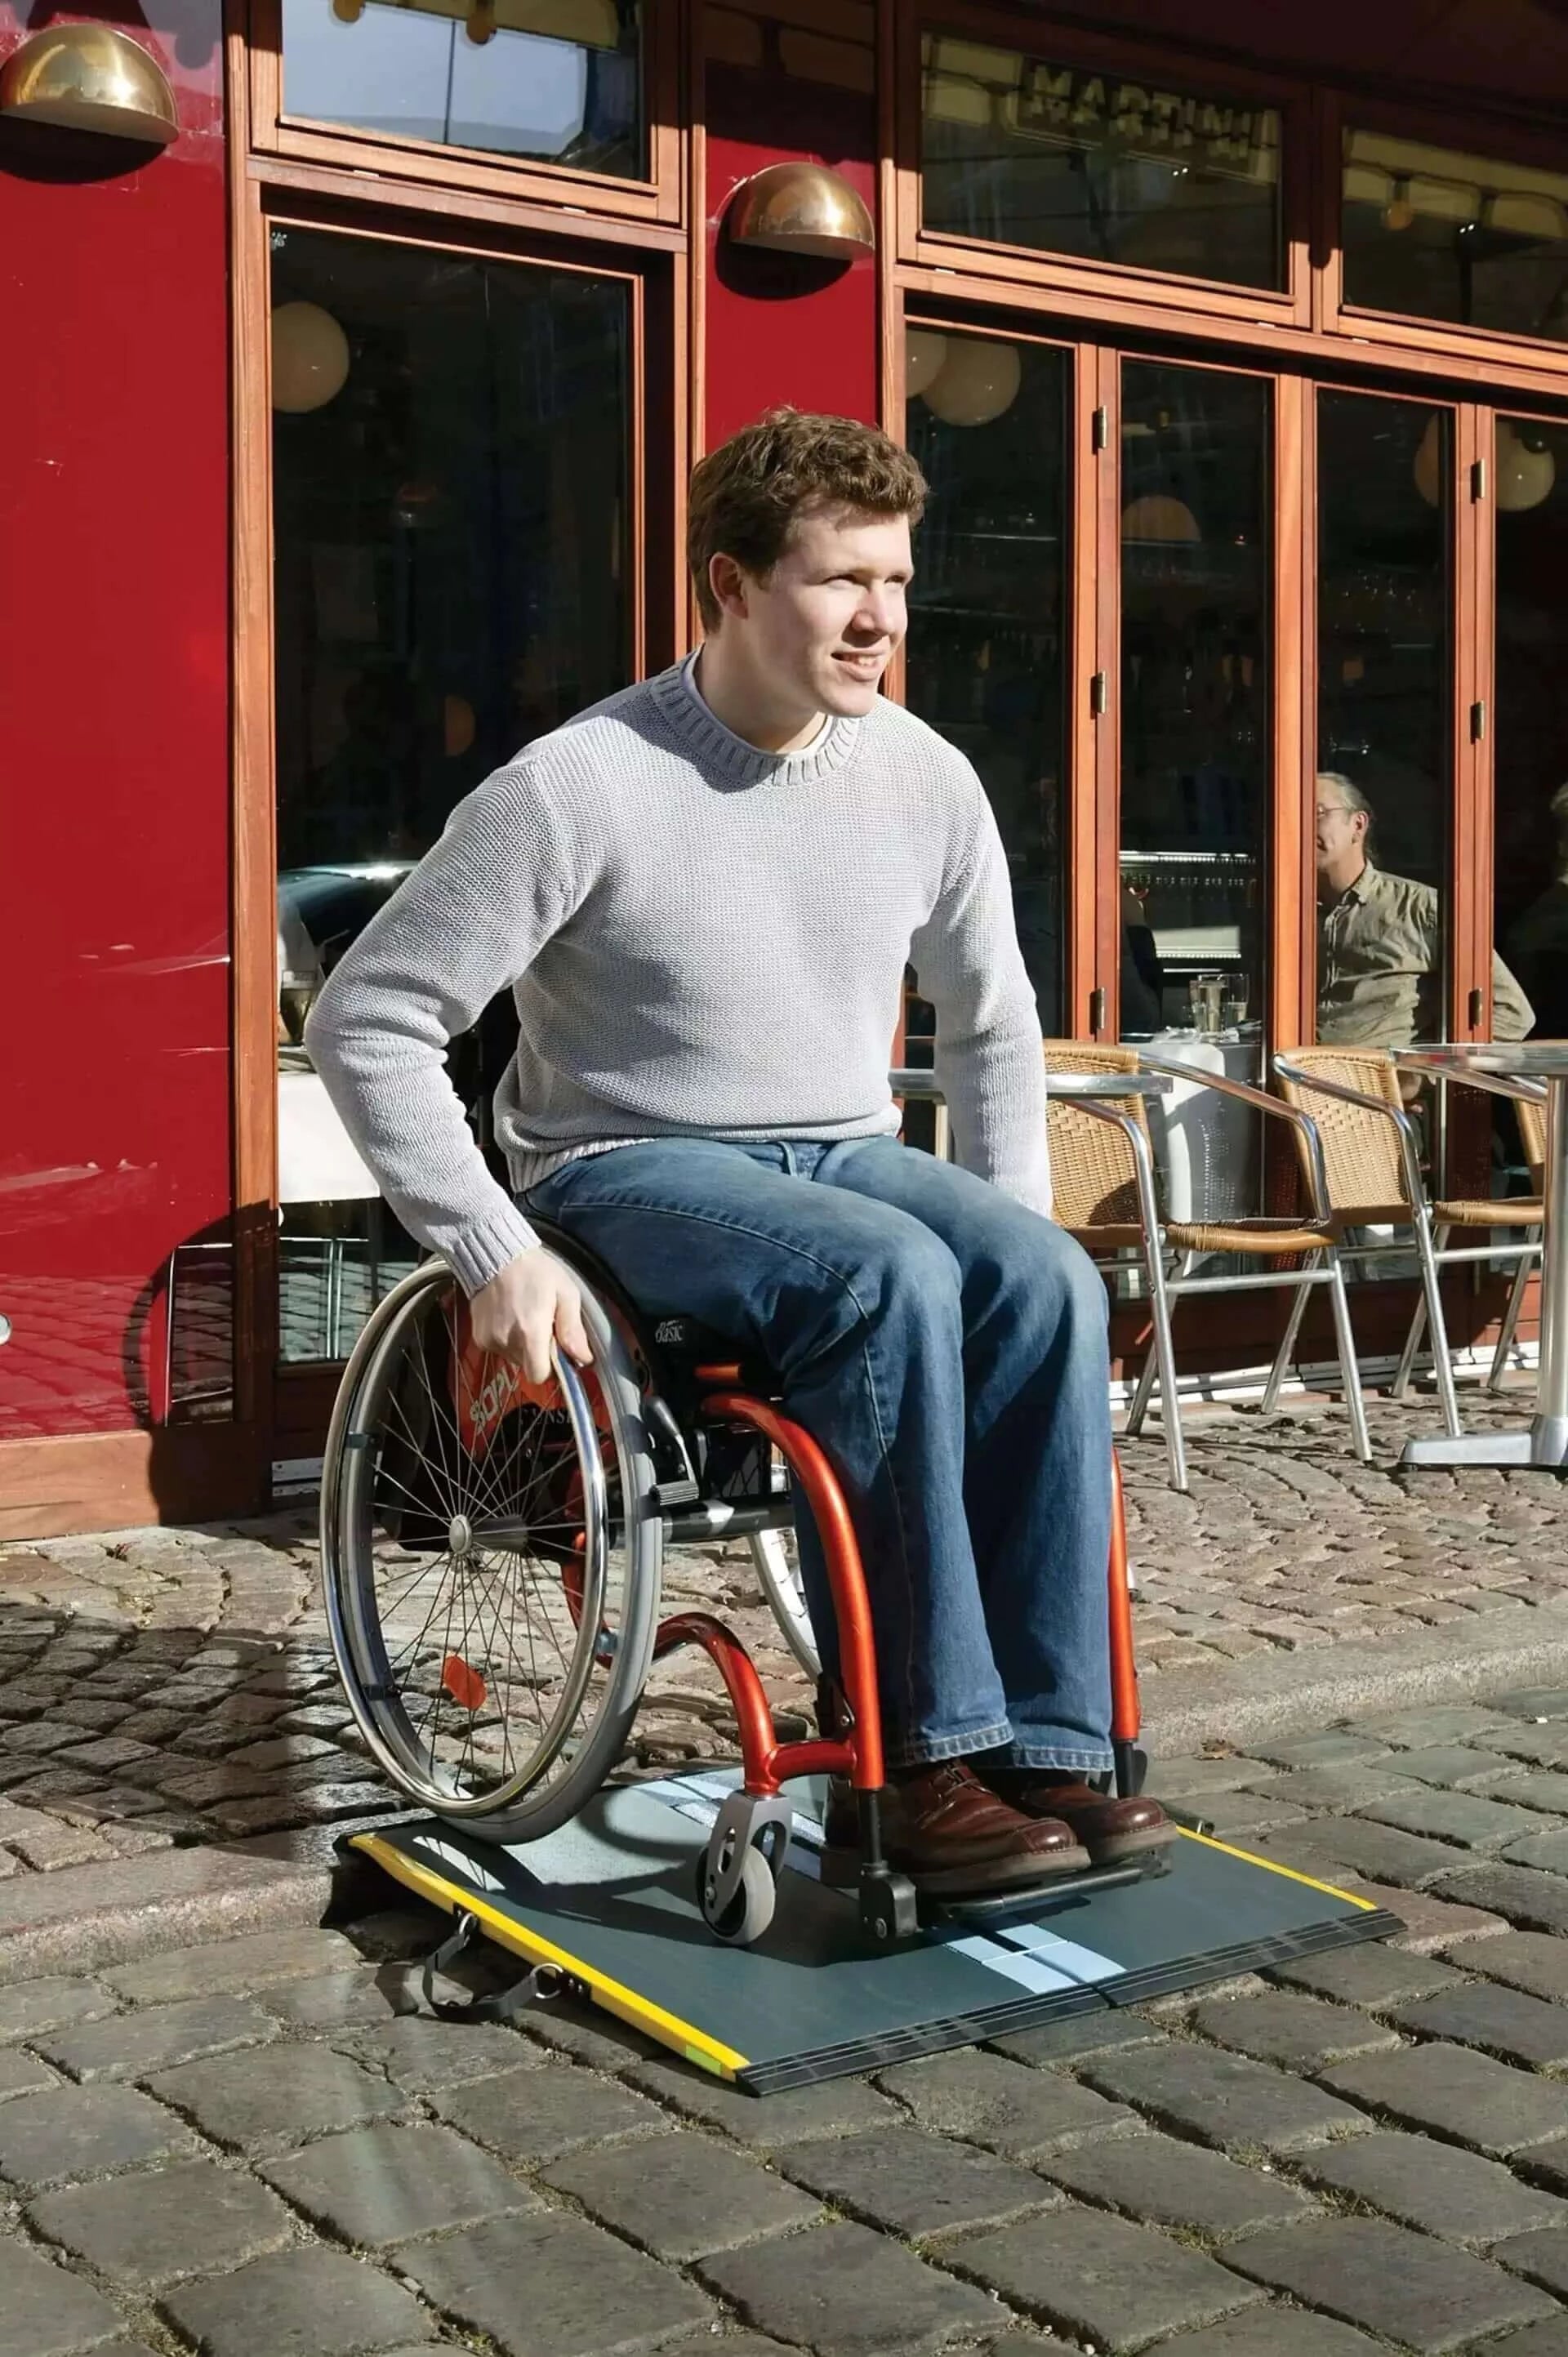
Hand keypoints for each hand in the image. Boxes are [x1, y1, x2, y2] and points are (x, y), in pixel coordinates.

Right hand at [468, 1249, 591, 1386]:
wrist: (496, 1254)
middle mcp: (507, 1341)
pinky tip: (509, 1317)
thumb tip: (584, 1359)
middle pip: (527, 1366)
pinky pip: (499, 1349)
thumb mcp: (565, 1293)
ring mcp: (489, 1340)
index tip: (556, 1350)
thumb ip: (573, 1329)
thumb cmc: (537, 1271)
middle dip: (538, 1353)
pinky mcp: (478, 1337)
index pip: (539, 1375)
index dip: (551, 1368)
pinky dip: (507, 1339)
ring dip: (523, 1346)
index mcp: (530, 1332)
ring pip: (514, 1358)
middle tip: (543, 1326)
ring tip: (524, 1317)